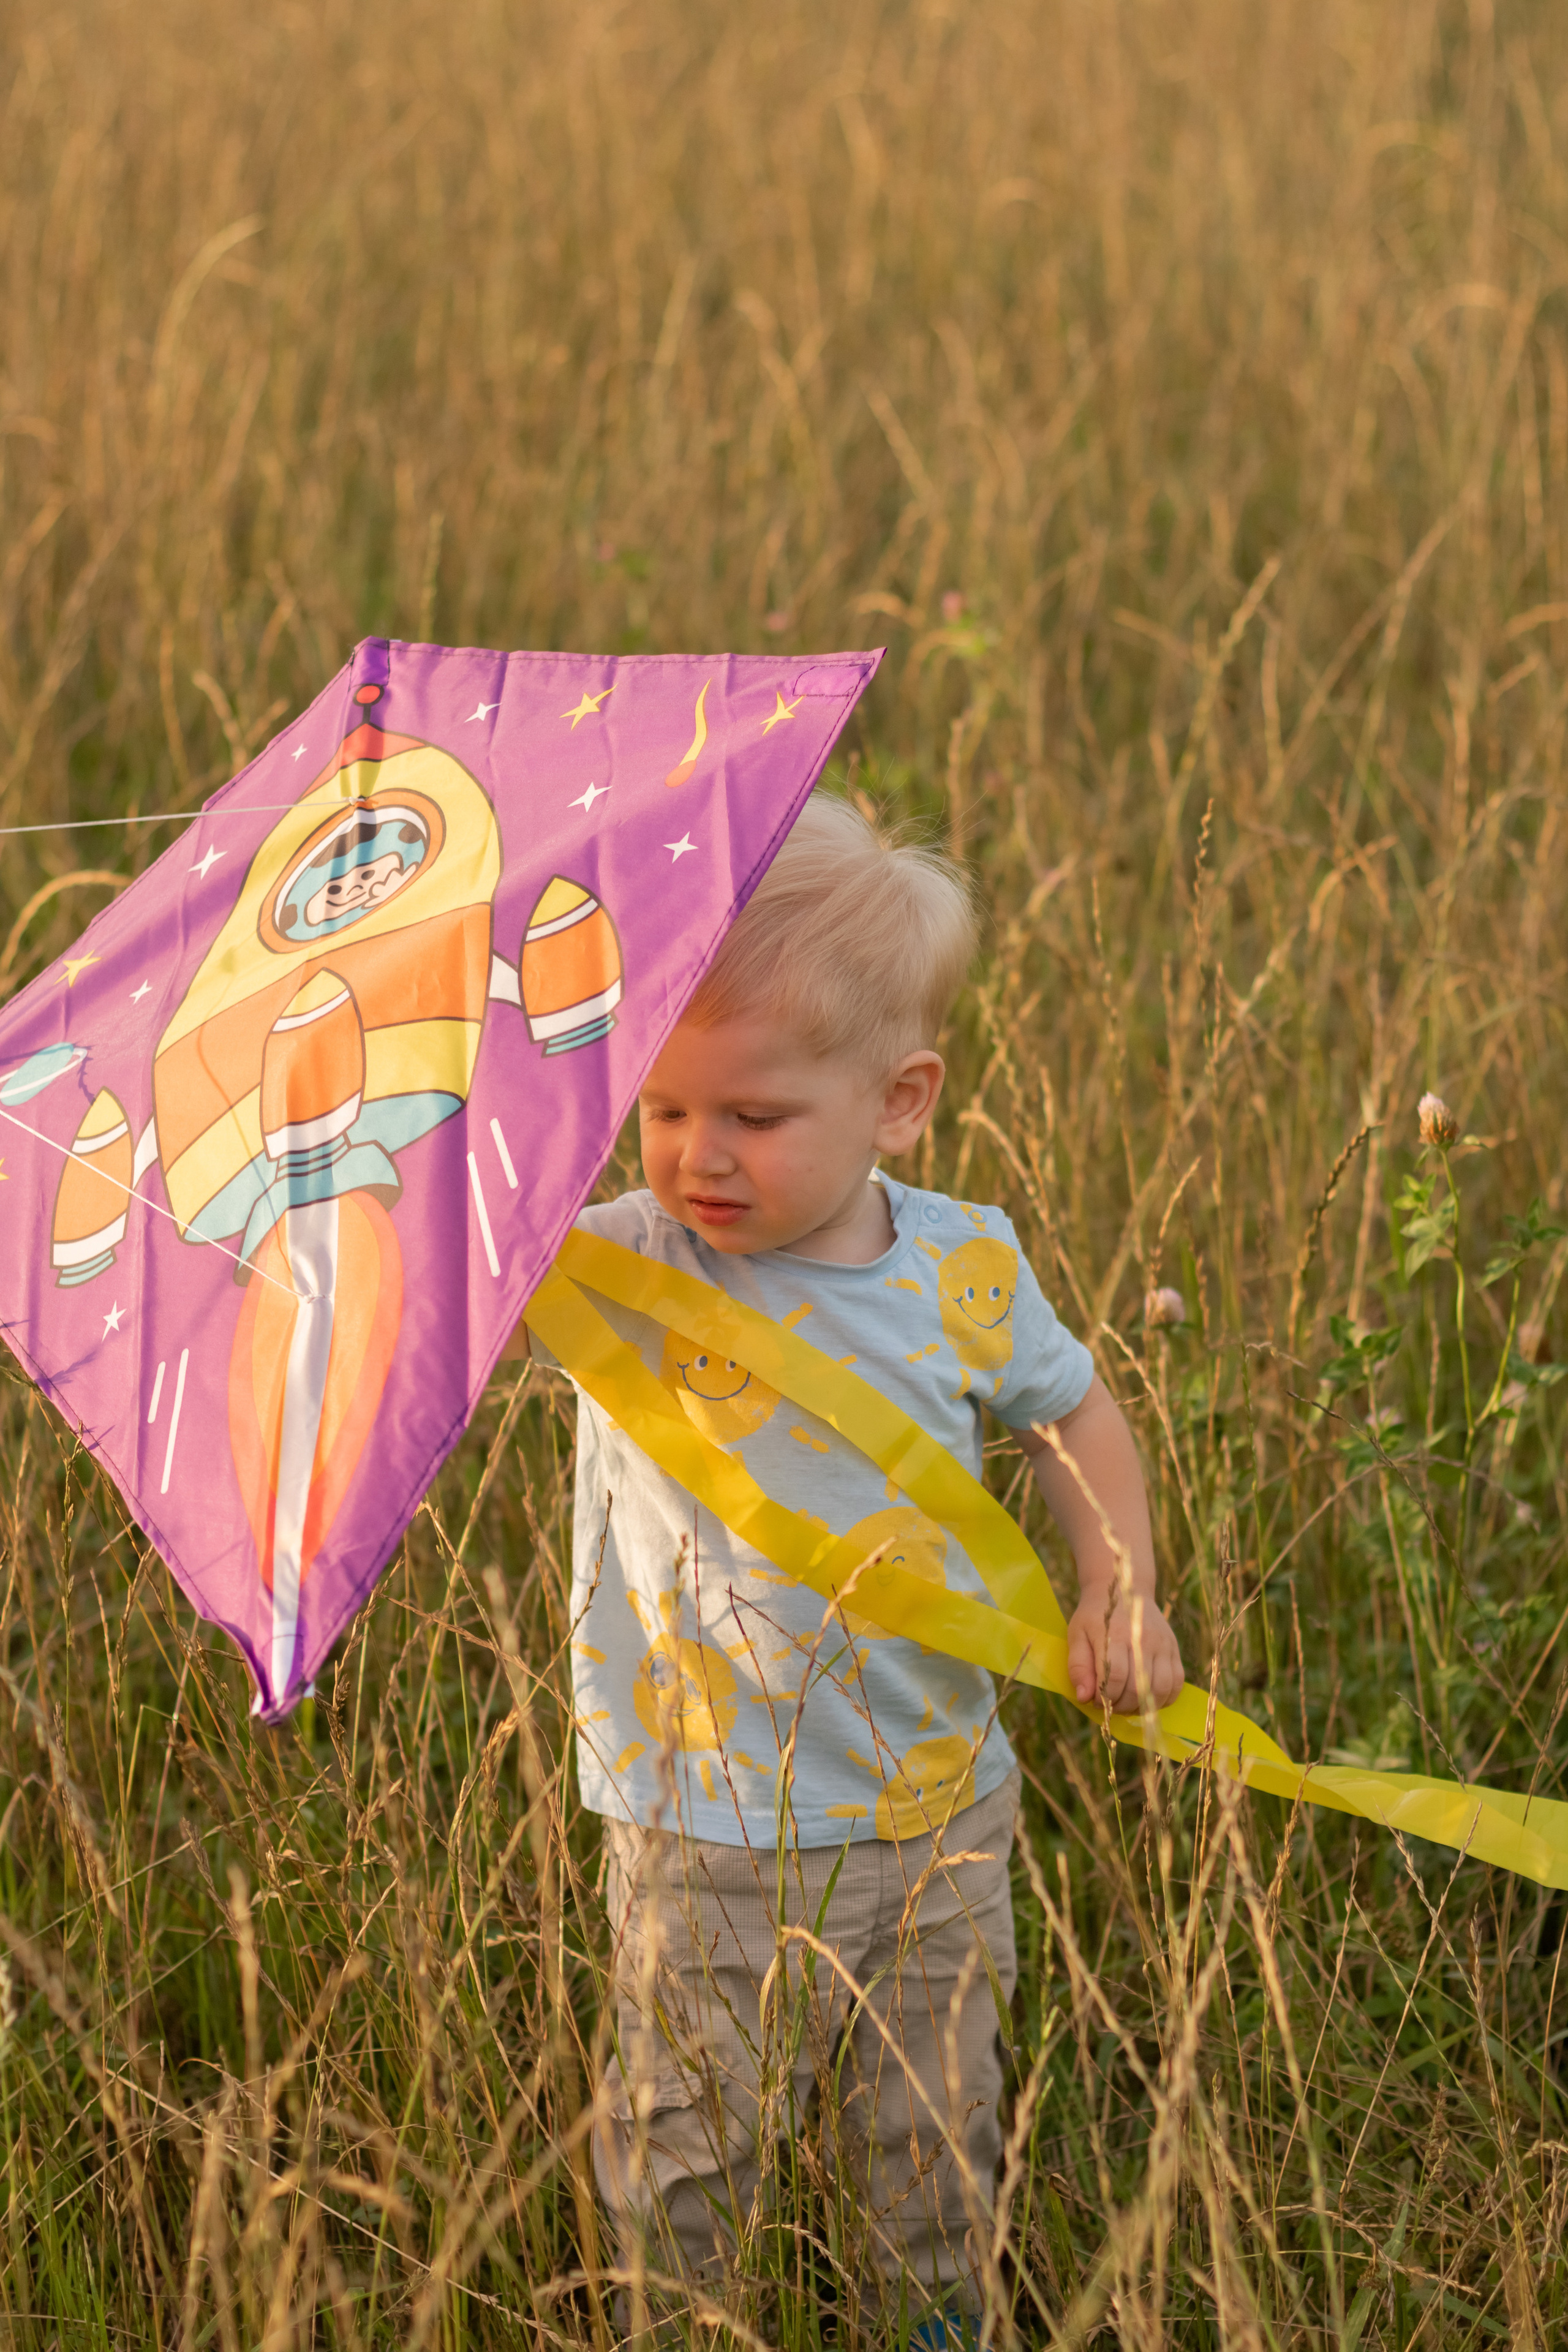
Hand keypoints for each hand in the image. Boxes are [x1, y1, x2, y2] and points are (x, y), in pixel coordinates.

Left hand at [1066, 1588, 1183, 1711]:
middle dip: (1121, 1706)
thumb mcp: (1077, 1634)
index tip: (1095, 1701)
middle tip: (1110, 1706)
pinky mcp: (1174, 1648)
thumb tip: (1084, 1697)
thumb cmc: (1096, 1616)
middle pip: (1139, 1687)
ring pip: (1161, 1689)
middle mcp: (1143, 1639)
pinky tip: (1148, 1699)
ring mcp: (1162, 1644)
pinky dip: (1164, 1699)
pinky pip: (1177, 1683)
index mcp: (1116, 1634)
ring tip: (1128, 1705)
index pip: (1115, 1677)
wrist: (1126, 1589)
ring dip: (1143, 1707)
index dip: (1104, 1697)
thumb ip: (1078, 1666)